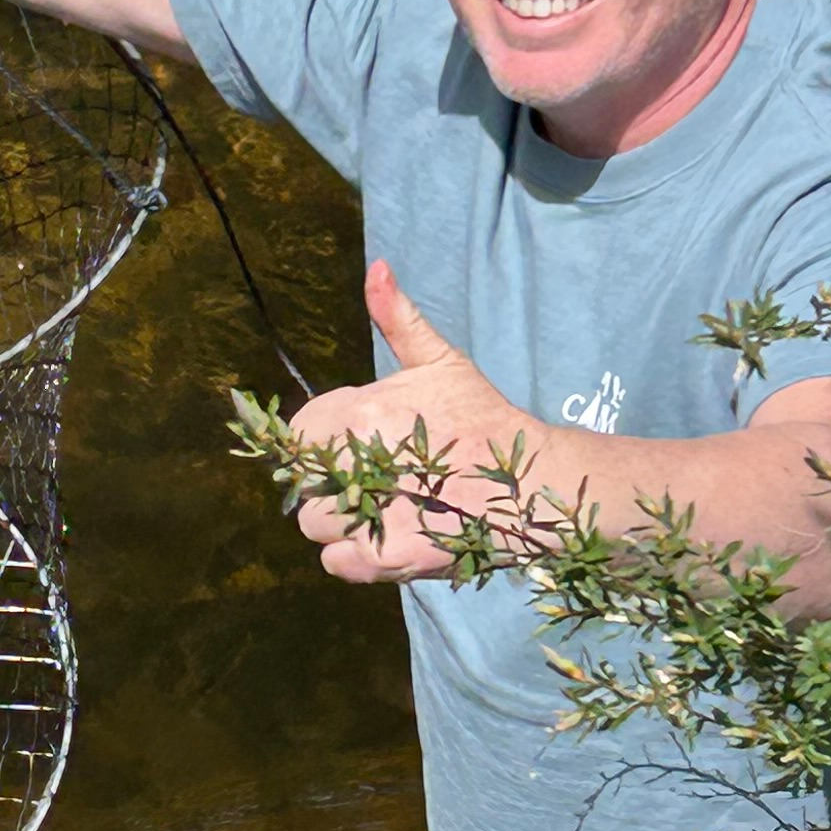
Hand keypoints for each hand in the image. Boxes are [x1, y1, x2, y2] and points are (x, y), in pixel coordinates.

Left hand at [278, 260, 538, 581]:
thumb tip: (377, 268)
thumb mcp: (441, 361)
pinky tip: (385, 538)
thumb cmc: (483, 419)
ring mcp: (370, 510)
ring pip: (314, 524)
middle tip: (375, 483)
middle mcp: (358, 459)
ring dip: (340, 522)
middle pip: (301, 483)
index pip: (296, 434)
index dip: (320, 443)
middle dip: (329, 484)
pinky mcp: (385, 556)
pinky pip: (334, 562)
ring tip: (383, 510)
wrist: (533, 482)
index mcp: (362, 410)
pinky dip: (353, 557)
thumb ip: (399, 318)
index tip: (354, 448)